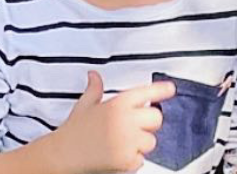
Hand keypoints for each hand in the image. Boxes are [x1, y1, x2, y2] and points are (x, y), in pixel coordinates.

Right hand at [50, 71, 171, 173]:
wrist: (66, 153)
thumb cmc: (74, 130)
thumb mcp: (84, 105)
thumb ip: (94, 89)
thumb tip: (94, 76)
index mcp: (117, 105)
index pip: (144, 94)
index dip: (160, 90)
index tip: (170, 88)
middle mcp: (126, 122)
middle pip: (156, 118)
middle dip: (148, 122)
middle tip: (134, 124)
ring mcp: (130, 142)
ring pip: (151, 141)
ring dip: (141, 142)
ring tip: (122, 141)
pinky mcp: (130, 160)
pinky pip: (142, 158)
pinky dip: (133, 157)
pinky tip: (118, 152)